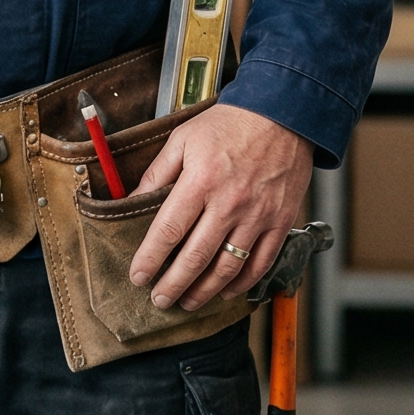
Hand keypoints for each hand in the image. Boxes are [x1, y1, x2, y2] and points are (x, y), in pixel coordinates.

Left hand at [125, 103, 312, 311]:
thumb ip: (157, 173)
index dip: (150, 259)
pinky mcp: (280, 222)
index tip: (138, 276)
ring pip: (228, 268)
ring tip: (187, 301)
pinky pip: (260, 263)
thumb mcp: (183, 139)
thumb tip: (131, 202)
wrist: (282, 113)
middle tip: (159, 300)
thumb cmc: (229, 124)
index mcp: (200, 181)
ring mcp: (257, 216)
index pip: (168, 231)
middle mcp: (229, 203)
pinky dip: (242, 284)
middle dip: (173, 284)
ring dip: (204, 291)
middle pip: (196, 257)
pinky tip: (225, 291)